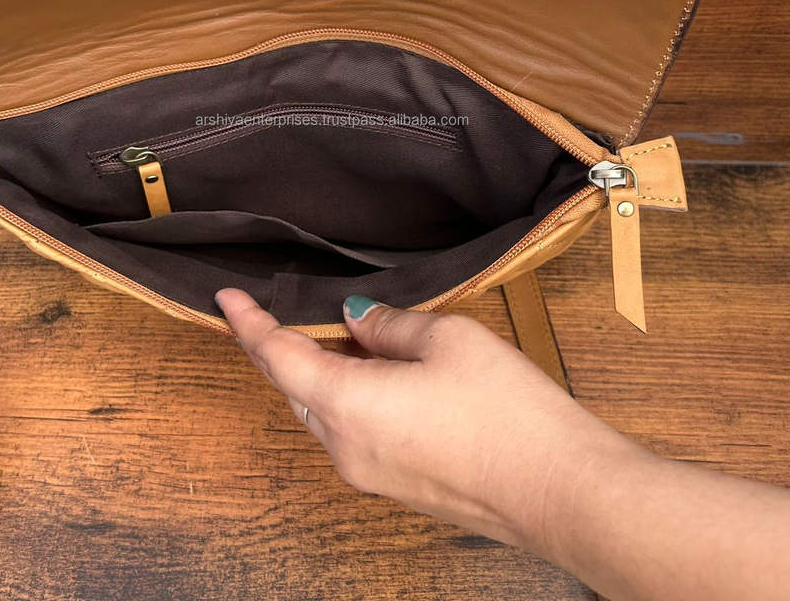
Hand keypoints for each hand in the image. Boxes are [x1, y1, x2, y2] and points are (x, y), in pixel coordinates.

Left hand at [216, 289, 789, 600]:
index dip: (249, 324)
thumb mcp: (446, 339)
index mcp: (346, 405)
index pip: (278, 358)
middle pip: (298, 388)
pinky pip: (356, 434)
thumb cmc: (506, 410)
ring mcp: (371, 474)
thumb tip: (357, 321)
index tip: (227, 298)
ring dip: (330, 373)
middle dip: (292, 347)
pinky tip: (388, 374)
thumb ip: (389, 325)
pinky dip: (356, 399)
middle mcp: (345, 448)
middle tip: (304, 308)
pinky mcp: (398, 486)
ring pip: (327, 412)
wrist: (561, 491)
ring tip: (359, 335)